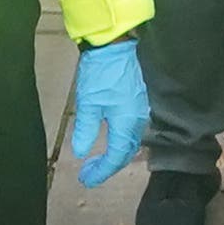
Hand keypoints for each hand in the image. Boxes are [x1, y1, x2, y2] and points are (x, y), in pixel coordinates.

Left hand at [60, 35, 150, 184]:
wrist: (116, 44)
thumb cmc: (100, 72)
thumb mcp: (88, 103)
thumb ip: (85, 131)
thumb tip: (81, 152)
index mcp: (127, 123)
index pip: (116, 157)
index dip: (101, 172)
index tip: (85, 179)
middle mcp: (139, 121)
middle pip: (126, 152)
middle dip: (107, 166)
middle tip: (87, 173)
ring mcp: (142, 111)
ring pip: (130, 142)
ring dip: (115, 154)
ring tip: (97, 161)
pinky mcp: (139, 101)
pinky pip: (132, 130)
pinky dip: (120, 141)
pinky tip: (109, 140)